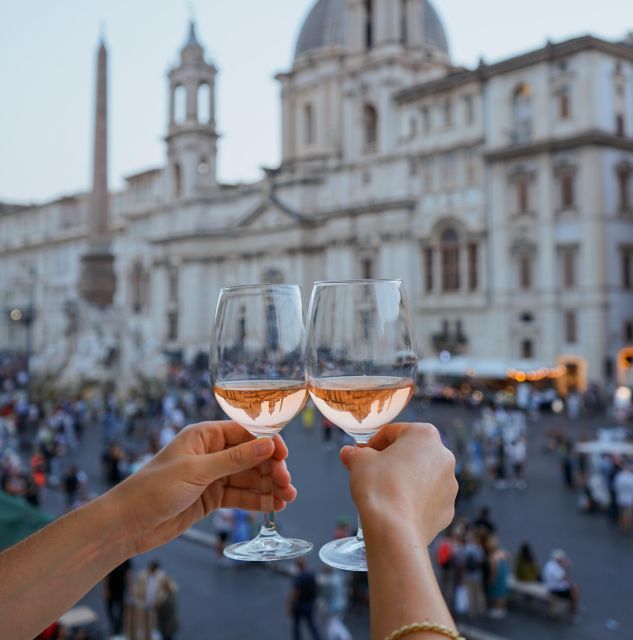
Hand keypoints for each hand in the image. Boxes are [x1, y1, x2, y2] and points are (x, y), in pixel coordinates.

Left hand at [108, 421, 296, 554]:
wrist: (127, 524)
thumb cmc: (154, 488)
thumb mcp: (197, 471)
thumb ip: (234, 459)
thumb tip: (269, 444)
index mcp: (204, 436)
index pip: (244, 433)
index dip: (267, 443)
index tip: (283, 456)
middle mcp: (210, 453)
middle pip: (251, 456)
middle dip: (270, 469)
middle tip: (287, 484)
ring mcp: (211, 476)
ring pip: (248, 478)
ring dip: (268, 487)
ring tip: (287, 498)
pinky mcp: (210, 498)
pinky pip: (239, 496)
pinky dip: (256, 500)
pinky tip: (273, 506)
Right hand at [340, 423, 456, 543]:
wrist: (394, 531)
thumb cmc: (379, 487)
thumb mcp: (359, 462)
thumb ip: (355, 453)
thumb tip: (348, 453)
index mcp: (425, 435)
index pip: (394, 431)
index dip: (374, 442)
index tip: (362, 453)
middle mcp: (443, 457)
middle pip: (412, 452)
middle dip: (392, 459)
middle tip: (372, 470)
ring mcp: (449, 485)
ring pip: (423, 476)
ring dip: (405, 479)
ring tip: (384, 491)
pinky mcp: (447, 509)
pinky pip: (428, 498)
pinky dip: (414, 499)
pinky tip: (396, 507)